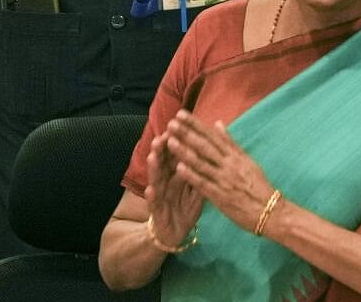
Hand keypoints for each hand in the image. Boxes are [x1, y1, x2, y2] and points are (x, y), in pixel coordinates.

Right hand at [144, 125, 203, 248]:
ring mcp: (159, 194)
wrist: (176, 233)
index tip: (180, 128)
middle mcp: (165, 181)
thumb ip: (200, 172)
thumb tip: (211, 153)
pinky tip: (149, 190)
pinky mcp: (156, 210)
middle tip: (163, 136)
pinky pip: (153, 203)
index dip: (177, 141)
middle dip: (162, 149)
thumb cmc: (185, 208)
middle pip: (163, 162)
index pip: (175, 154)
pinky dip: (151, 197)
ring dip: (153, 168)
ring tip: (152, 156)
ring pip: (155, 178)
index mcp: (176, 174)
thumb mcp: (196, 190)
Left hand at [166, 109, 274, 234]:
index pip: (212, 136)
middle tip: (171, 123)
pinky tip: (179, 168)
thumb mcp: (247, 161)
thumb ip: (230, 143)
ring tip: (170, 141)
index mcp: (235, 155)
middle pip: (205, 146)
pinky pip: (204, 184)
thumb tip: (218, 123)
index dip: (195, 125)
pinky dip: (192, 175)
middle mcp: (229, 165)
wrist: (271, 212)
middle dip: (187, 134)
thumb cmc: (258, 186)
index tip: (181, 114)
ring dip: (185, 152)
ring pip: (202, 163)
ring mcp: (224, 180)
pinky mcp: (221, 197)